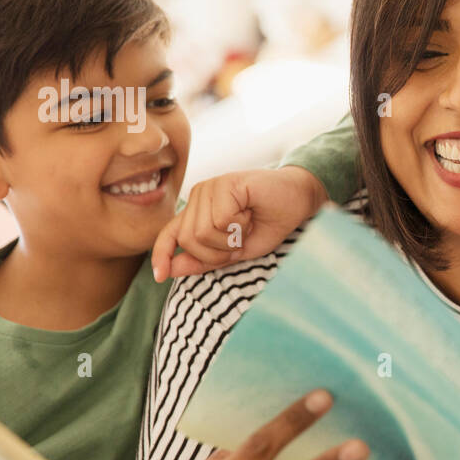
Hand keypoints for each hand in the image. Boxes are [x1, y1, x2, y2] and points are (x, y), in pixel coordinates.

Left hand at [151, 165, 326, 281]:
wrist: (300, 199)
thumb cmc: (271, 222)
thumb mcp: (236, 251)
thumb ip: (203, 260)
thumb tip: (169, 270)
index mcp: (199, 211)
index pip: (170, 234)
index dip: (162, 255)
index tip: (159, 276)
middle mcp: (198, 196)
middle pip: (188, 240)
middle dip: (218, 252)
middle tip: (242, 239)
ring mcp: (209, 188)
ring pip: (202, 233)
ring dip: (230, 239)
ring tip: (247, 224)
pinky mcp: (223, 184)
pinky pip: (219, 221)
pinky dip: (240, 225)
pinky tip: (251, 213)